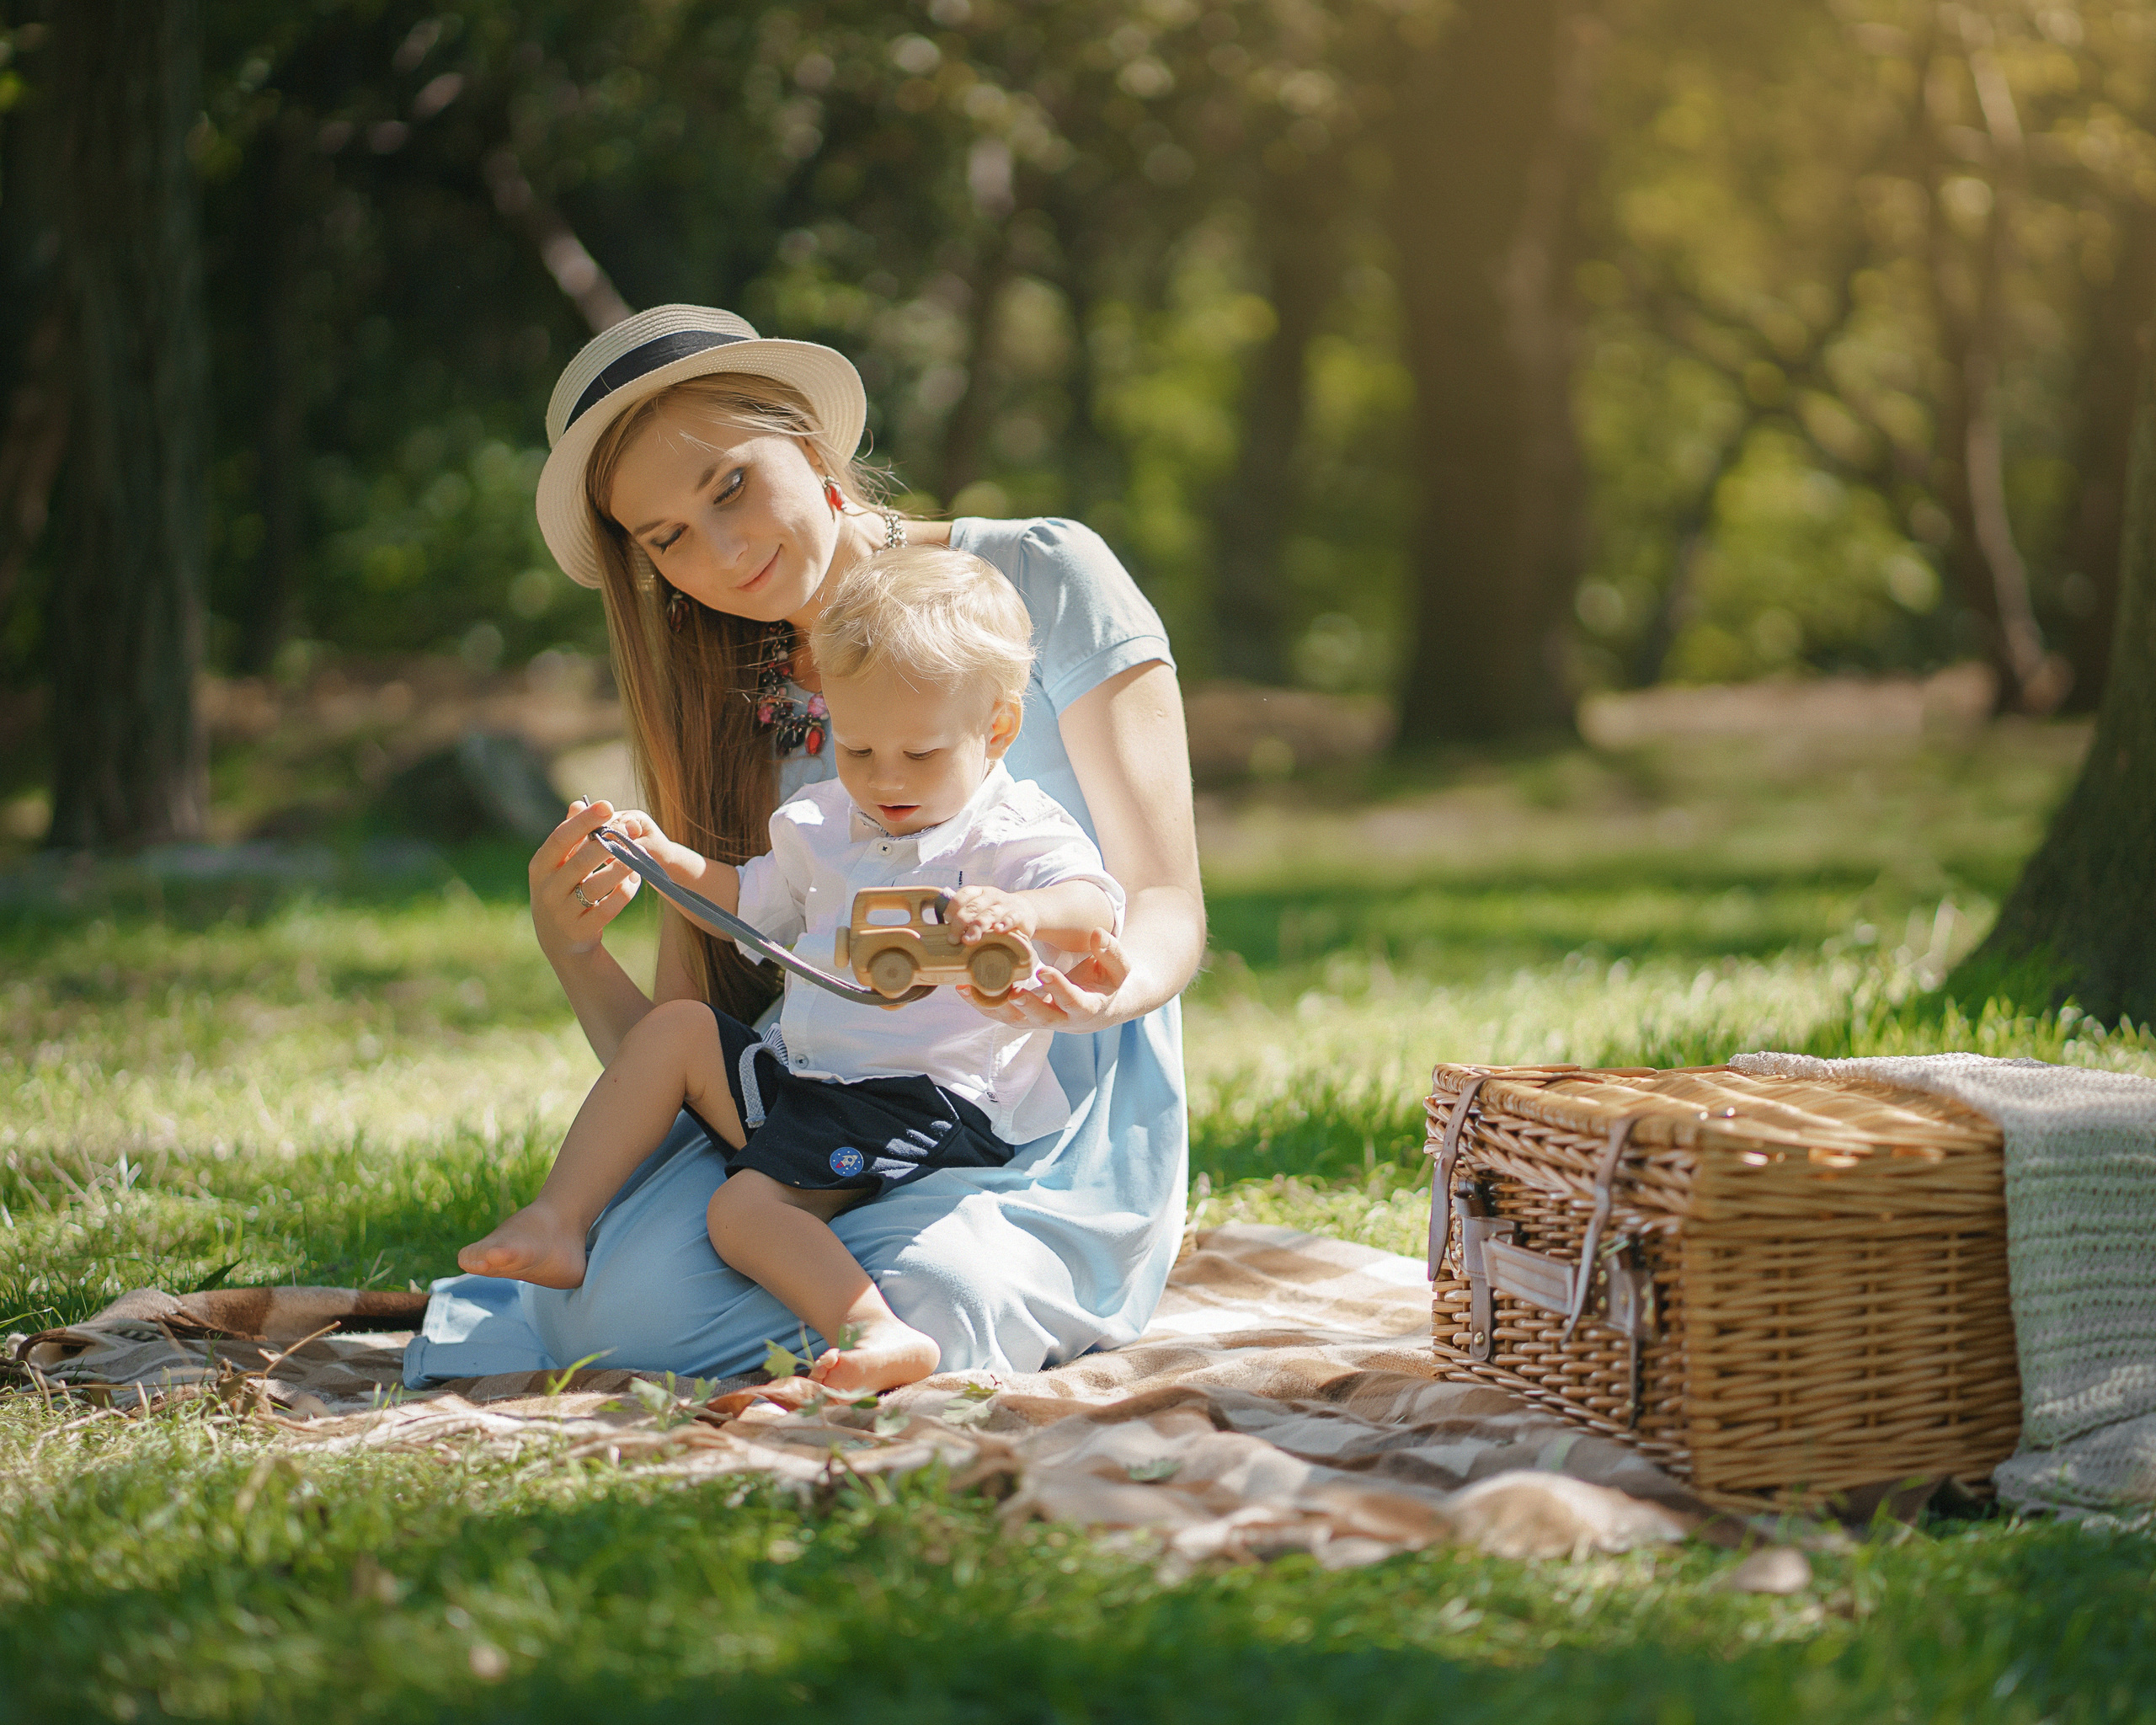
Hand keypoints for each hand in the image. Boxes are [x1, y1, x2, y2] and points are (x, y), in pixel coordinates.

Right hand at [530, 798, 650, 957]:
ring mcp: (562, 914)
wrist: (561, 943)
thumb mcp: (558, 867)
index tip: (607, 805)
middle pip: (580, 862)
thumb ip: (569, 838)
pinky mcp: (580, 931)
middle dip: (608, 843)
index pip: (560, 839)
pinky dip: (625, 892)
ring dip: (621, 867)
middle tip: (631, 827)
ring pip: (596, 886)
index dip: (583, 822)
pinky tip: (636, 879)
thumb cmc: (563, 892)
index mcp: (539, 868)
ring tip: (639, 853)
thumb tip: (577, 804)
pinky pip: (608, 909)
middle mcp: (546, 891)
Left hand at [947, 884, 1034, 944]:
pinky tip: (998, 930)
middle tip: (953, 939)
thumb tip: (942, 928)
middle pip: (974, 907)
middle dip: (961, 922)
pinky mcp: (1019, 916)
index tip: (946, 919)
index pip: (964, 894)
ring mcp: (1006, 905)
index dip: (954, 906)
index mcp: (980, 892)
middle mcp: (992, 896)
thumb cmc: (996, 912)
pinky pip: (1012, 918)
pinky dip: (1005, 924)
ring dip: (978, 927)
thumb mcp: (981, 907)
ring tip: (968, 940)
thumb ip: (965, 914)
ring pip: (990, 914)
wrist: (1026, 910)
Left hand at [956, 927, 1132, 1032]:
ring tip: (971, 988)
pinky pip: (1000, 1013)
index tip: (1045, 971)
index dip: (1060, 989)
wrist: (1099, 1005)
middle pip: (1040, 1018)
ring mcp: (1039, 1020)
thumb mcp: (1118, 968)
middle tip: (1012, 991)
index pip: (1074, 1002)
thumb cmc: (1108, 983)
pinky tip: (964, 987)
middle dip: (1024, 1006)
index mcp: (1086, 1008)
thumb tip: (1097, 935)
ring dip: (991, 1006)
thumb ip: (1110, 951)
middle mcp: (1060, 1019)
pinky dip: (981, 1003)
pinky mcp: (1023, 1016)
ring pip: (1014, 1020)